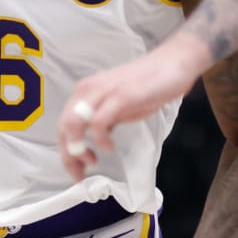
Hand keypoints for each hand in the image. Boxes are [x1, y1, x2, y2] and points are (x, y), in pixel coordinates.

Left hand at [58, 38, 205, 180]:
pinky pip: (98, 123)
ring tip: (92, 161)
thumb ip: (105, 119)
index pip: (64, 124)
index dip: (66, 151)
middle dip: (69, 156)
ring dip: (78, 149)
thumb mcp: (119, 105)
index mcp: (85, 92)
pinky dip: (101, 140)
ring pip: (74, 124)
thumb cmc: (148, 84)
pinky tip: (110, 148)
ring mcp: (102, 92)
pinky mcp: (120, 97)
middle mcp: (87, 90)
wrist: (173, 63)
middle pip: (64, 127)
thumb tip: (96, 139)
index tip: (77, 170)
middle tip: (82, 174)